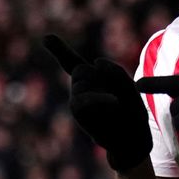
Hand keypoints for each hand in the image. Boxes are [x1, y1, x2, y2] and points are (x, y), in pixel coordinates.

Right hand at [43, 34, 151, 170]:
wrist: (133, 140)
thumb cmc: (132, 114)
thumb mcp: (130, 87)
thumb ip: (115, 70)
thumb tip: (96, 62)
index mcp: (93, 81)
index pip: (73, 63)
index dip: (59, 50)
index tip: (45, 38)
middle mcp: (80, 89)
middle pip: (83, 69)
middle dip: (99, 76)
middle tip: (117, 97)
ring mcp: (77, 99)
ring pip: (82, 79)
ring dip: (102, 88)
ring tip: (115, 107)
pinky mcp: (78, 111)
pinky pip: (84, 97)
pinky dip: (99, 97)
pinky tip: (114, 102)